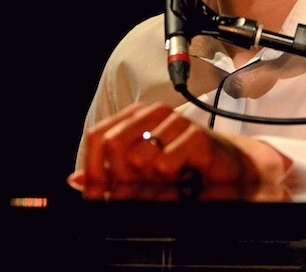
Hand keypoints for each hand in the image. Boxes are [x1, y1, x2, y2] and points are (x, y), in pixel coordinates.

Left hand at [67, 101, 287, 200]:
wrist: (230, 180)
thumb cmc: (186, 175)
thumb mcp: (140, 181)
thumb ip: (109, 180)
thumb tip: (75, 181)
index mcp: (136, 118)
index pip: (96, 136)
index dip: (92, 168)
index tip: (100, 193)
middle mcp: (154, 113)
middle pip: (111, 145)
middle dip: (120, 178)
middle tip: (142, 188)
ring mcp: (176, 121)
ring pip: (136, 159)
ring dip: (150, 182)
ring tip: (169, 181)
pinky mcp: (195, 135)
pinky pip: (163, 165)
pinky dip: (170, 181)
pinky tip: (184, 176)